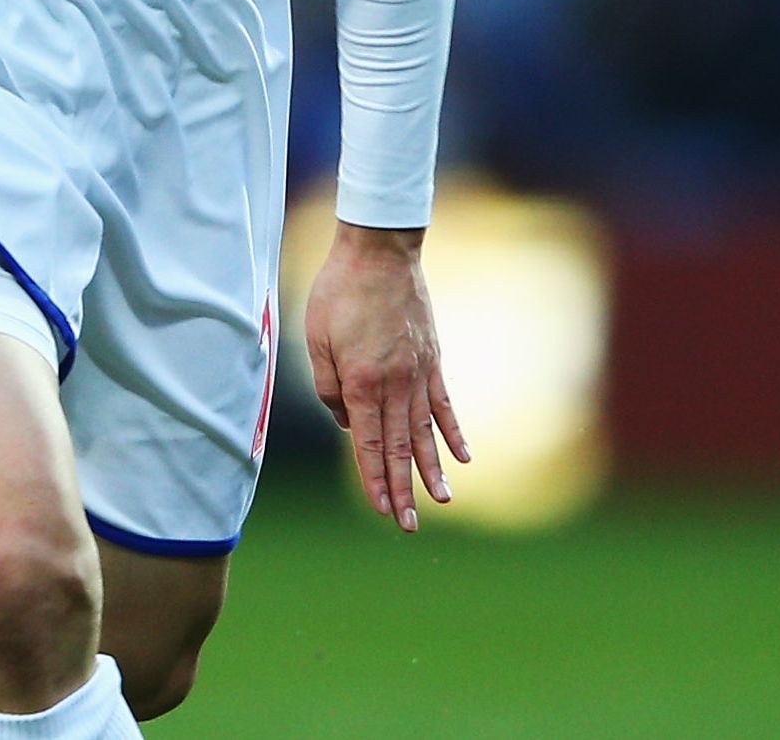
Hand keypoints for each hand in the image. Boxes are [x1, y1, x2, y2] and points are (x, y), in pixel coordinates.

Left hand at [302, 223, 469, 532]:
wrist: (380, 253)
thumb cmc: (339, 293)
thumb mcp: (316, 339)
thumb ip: (328, 387)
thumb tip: (346, 423)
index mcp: (360, 383)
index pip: (369, 444)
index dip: (374, 479)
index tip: (381, 509)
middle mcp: (394, 385)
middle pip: (400, 447)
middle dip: (402, 489)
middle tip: (408, 525)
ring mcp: (418, 374)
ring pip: (426, 433)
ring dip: (432, 470)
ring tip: (441, 503)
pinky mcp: (433, 360)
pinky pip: (444, 405)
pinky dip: (454, 433)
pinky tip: (463, 459)